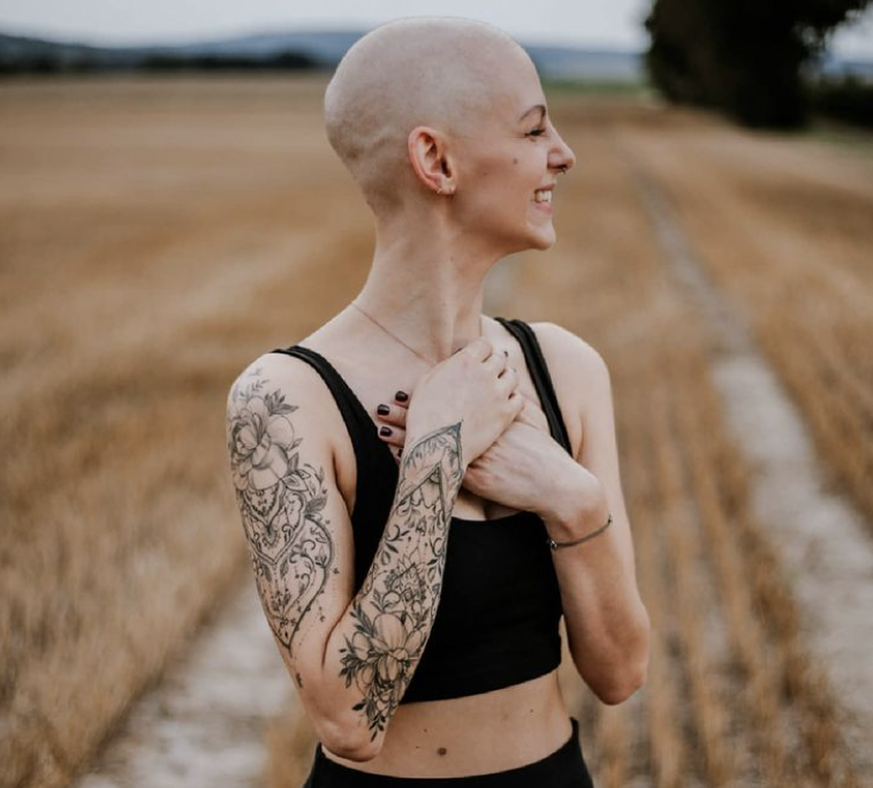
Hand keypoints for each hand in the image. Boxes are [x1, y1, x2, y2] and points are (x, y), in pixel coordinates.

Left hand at [376, 391, 603, 522]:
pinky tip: (398, 459)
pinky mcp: (476, 478)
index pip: (454, 403)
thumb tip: (503, 392)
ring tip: (380, 428)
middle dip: (410, 412)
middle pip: (438, 419)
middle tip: (386, 403)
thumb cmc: (544, 456)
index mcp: (490, 418)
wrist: (557, 485)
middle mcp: (480, 434)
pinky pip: (440, 468)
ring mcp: (476, 455)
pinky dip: (420, 464)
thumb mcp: (527, 426)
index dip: (429, 397)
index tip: (407, 390)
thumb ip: (509, 410)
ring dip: (406, 437)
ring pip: (434, 442)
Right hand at [387, 339, 522, 468]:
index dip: (481, 350)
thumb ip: (448, 367)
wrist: (436, 444)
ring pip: (513, 376)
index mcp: (465, 362)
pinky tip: (505, 402)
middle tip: (490, 369)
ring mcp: (497, 394)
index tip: (479, 356)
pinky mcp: (505, 414)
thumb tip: (458, 362)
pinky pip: (519, 400)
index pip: (483, 344)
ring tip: (499, 384)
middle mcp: (484, 374)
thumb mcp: (427, 381)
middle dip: (494, 362)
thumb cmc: (424, 414)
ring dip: (506, 377)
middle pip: (500, 358)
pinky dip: (513, 398)